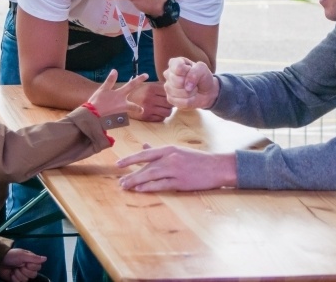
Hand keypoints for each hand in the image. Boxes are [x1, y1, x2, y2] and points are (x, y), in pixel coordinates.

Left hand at [0, 248, 45, 281]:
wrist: (0, 260)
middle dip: (24, 271)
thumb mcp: (23, 255)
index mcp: (31, 262)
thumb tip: (45, 259)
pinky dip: (14, 279)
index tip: (26, 263)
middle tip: (19, 266)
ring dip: (18, 274)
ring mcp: (22, 275)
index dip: (32, 267)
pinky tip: (12, 274)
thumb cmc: (12, 255)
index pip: (38, 268)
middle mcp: (28, 269)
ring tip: (14, 269)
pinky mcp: (16, 280)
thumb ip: (34, 258)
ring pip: (25, 280)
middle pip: (33, 275)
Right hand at [88, 69, 146, 117]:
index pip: (132, 85)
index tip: (146, 75)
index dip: (139, 79)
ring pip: (124, 112)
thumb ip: (110, 80)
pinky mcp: (114, 119)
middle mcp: (122, 104)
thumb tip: (115, 70)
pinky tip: (110, 115)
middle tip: (142, 110)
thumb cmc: (97, 102)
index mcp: (120, 95)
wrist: (92, 117)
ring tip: (120, 113)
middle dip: (138, 108)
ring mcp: (119, 113)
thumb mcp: (103, 89)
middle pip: (133, 107)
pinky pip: (117, 116)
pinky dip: (115, 115)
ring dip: (124, 112)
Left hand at [117, 144, 236, 191]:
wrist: (217, 167)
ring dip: (136, 181)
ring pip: (151, 175)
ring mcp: (175, 170)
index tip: (118, 164)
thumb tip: (144, 145)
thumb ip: (160, 150)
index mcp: (169, 149)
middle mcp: (170, 158)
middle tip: (120, 181)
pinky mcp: (180, 182)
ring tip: (126, 186)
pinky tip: (140, 190)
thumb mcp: (178, 151)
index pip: (145, 153)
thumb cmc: (197, 159)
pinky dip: (149, 187)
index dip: (130, 159)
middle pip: (146, 166)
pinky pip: (161, 185)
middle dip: (131, 174)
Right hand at [128, 82, 172, 121]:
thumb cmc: (139, 93)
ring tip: (164, 108)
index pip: (169, 93)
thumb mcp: (148, 86)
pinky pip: (161, 118)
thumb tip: (174, 88)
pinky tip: (158, 112)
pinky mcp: (146, 117)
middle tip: (169, 103)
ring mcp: (148, 108)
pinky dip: (162, 116)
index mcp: (151, 88)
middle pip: (169, 103)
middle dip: (171, 104)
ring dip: (167, 111)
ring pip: (167, 112)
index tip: (172, 96)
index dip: (172, 95)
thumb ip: (160, 86)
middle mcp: (150, 98)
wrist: (122, 102)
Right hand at [163, 57, 218, 109]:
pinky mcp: (170, 99)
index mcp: (174, 63)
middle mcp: (168, 74)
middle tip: (194, 82)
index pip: (178, 67)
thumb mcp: (202, 69)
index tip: (192, 71)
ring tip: (192, 89)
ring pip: (178, 92)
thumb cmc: (202, 77)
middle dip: (190, 83)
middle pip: (177, 81)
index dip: (187, 71)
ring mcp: (167, 87)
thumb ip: (195, 73)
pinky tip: (190, 96)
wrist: (206, 91)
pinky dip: (189, 100)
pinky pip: (180, 102)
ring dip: (190, 93)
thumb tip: (187, 86)